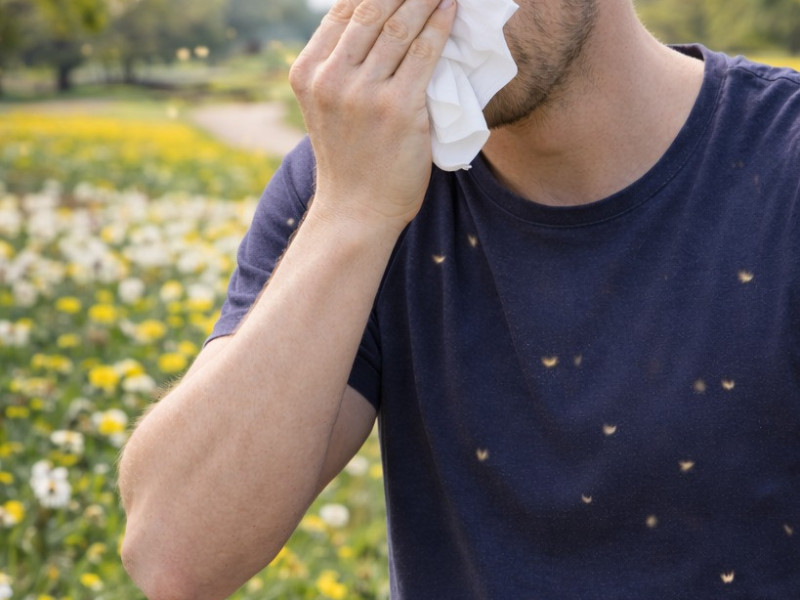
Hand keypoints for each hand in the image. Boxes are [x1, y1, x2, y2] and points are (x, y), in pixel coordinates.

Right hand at [289, 0, 456, 229]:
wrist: (356, 210)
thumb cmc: (349, 158)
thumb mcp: (327, 106)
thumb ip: (339, 66)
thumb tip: (375, 18)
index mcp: (307, 72)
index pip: (342, 8)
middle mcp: (330, 78)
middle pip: (371, 8)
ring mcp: (363, 94)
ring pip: (399, 25)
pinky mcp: (397, 109)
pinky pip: (424, 54)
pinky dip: (440, 25)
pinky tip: (451, 8)